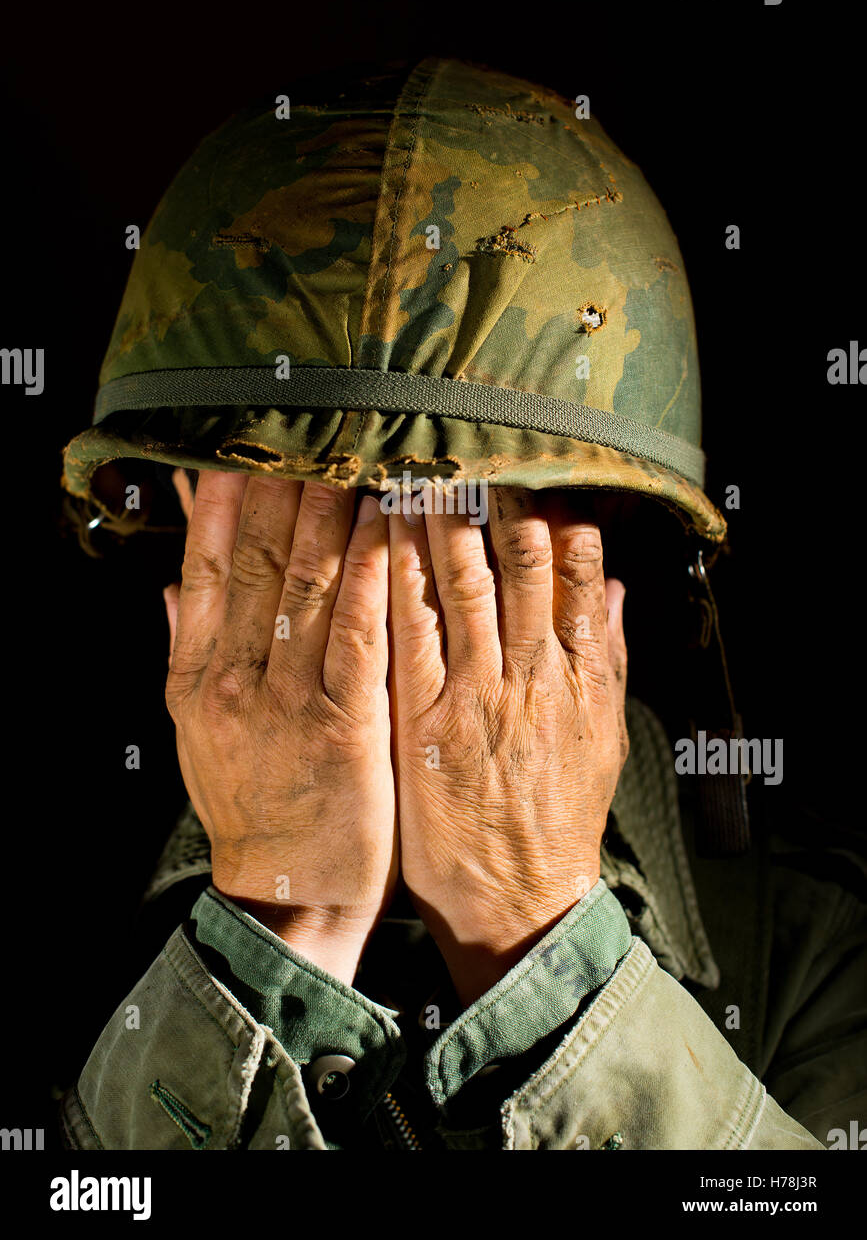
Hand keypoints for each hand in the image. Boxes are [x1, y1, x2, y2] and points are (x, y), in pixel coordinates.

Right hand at [163, 470, 396, 983]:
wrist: (290, 893)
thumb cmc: (256, 807)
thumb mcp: (201, 733)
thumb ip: (187, 651)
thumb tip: (172, 584)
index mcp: (197, 676)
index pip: (208, 569)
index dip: (222, 503)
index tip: (238, 448)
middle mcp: (233, 679)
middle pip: (257, 561)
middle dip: (281, 487)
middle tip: (307, 426)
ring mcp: (287, 700)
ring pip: (307, 584)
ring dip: (329, 511)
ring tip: (350, 452)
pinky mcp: (345, 724)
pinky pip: (357, 630)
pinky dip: (368, 572)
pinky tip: (384, 524)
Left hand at [387, 487, 627, 1005]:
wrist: (518, 901)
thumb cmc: (557, 818)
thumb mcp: (602, 736)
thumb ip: (606, 657)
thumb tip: (613, 585)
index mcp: (579, 674)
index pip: (574, 569)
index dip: (554, 511)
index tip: (533, 468)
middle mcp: (531, 674)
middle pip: (516, 561)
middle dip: (492, 497)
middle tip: (465, 442)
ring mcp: (475, 695)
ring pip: (460, 585)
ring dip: (440, 519)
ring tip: (419, 463)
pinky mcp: (422, 721)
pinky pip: (406, 633)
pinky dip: (394, 579)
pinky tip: (376, 535)